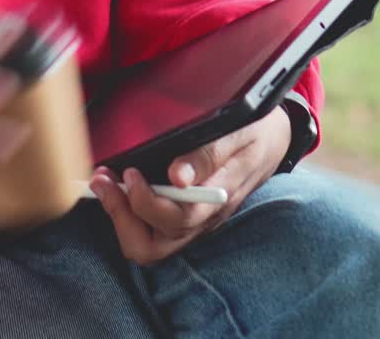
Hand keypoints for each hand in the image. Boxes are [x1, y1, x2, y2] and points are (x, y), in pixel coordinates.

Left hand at [90, 105, 291, 264]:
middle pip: (154, 246)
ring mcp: (195, 223)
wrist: (276, 140)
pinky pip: (152, 234)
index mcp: (219, 199)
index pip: (177, 218)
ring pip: (150, 247)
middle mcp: (205, 219)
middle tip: (104, 182)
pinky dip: (128, 216)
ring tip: (105, 185)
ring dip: (121, 219)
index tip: (129, 172)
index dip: (145, 201)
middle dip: (122, 217)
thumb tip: (178, 175)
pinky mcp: (185, 219)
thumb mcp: (238, 132)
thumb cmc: (255, 132)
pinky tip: (118, 189)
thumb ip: (208, 154)